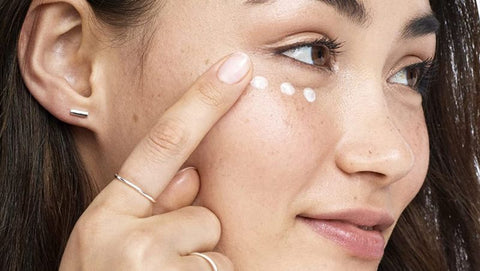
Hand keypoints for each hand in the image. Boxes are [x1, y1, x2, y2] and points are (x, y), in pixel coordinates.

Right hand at [60, 52, 251, 270]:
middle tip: (159, 268)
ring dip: (199, 269)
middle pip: (203, 211)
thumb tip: (190, 174)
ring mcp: (154, 268)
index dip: (201, 102)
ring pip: (215, 248)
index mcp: (106, 215)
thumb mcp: (110, 245)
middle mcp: (126, 237)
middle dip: (194, 237)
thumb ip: (148, 207)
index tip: (234, 69)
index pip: (163, 144)